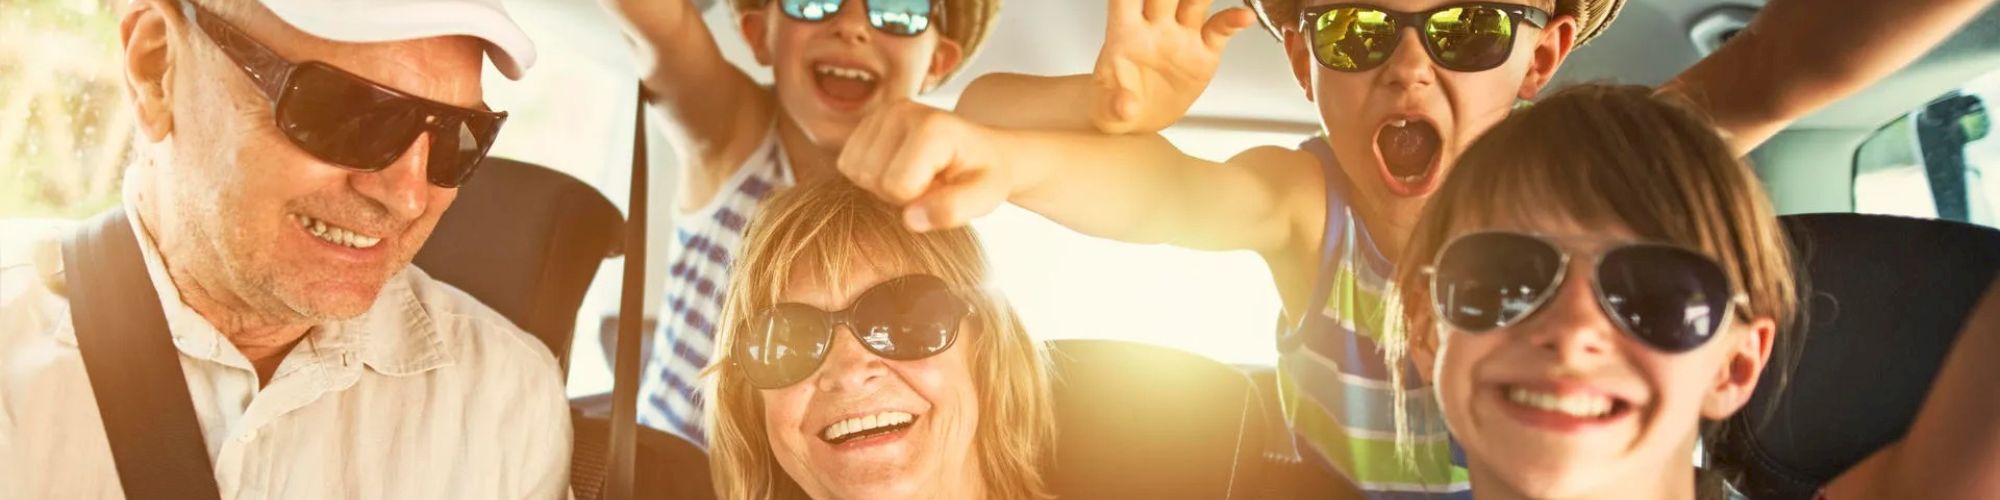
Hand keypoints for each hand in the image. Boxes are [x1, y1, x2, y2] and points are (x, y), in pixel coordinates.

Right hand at [838, 101, 1014, 231]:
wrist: (985, 151)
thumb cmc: (984, 175)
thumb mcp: (984, 197)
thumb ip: (952, 210)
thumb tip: (910, 219)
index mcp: (932, 128)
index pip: (896, 186)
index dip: (917, 201)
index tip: (943, 188)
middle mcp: (901, 111)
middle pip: (870, 178)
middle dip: (898, 194)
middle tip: (931, 183)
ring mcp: (881, 112)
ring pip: (854, 171)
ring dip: (883, 184)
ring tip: (918, 176)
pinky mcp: (868, 121)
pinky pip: (847, 163)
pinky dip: (871, 175)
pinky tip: (901, 168)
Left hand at [1088, 0, 1256, 133]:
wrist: (1137, 118)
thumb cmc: (1115, 104)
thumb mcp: (1106, 110)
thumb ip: (1114, 105)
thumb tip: (1127, 107)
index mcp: (1124, 33)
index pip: (1125, 0)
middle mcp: (1155, 27)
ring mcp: (1181, 36)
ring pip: (1195, 1)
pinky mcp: (1204, 52)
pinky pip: (1220, 30)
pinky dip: (1234, 20)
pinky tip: (1246, 16)